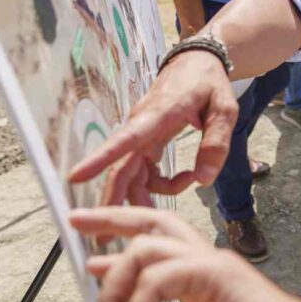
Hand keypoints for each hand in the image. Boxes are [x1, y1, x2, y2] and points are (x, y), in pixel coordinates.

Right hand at [68, 50, 238, 205]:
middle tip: (104, 238)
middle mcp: (142, 125)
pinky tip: (183, 180)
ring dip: (144, 194)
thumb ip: (216, 144)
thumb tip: (203, 180)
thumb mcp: (225, 110)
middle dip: (112, 201)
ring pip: (130, 174)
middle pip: (121, 168)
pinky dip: (157, 183)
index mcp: (160, 114)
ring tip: (178, 191)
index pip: (127, 138)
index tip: (75, 177)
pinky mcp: (144, 141)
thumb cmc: (210, 83)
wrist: (198, 63)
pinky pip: (141, 170)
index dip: (101, 158)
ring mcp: (140, 133)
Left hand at [70, 207, 300, 301]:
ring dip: (117, 283)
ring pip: (147, 247)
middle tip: (75, 221)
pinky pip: (162, 274)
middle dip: (110, 217)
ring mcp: (214, 264)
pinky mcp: (217, 276)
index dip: (118, 230)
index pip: (155, 235)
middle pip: (152, 219)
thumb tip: (112, 294)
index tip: (85, 240)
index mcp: (200, 271)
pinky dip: (140, 301)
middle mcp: (207, 258)